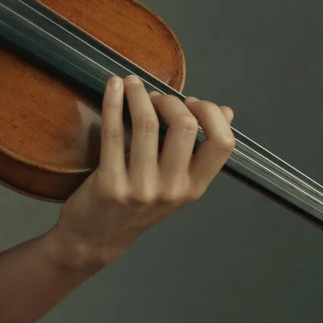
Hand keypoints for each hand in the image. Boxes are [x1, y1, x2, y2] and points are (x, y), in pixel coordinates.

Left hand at [50, 74, 235, 267]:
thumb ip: (198, 151)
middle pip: (185, 127)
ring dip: (139, 94)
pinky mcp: (110, 184)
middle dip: (170, 100)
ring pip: (147, 124)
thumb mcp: (175, 184)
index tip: (192, 102)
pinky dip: (113, 101)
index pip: (223, 143)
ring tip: (131, 84)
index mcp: (194, 188)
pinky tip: (113, 87)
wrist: (96, 238)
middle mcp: (172, 190)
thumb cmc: (137, 205)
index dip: (211, 114)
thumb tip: (226, 112)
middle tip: (155, 97)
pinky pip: (114, 132)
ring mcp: (141, 189)